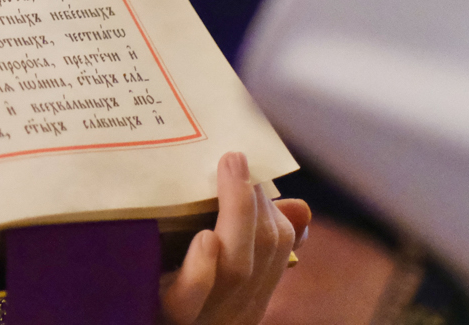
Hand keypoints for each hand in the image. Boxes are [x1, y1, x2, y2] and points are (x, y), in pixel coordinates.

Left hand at [159, 152, 312, 324]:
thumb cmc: (168, 294)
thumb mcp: (215, 271)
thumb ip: (247, 239)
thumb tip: (300, 206)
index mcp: (248, 295)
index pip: (278, 246)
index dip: (269, 206)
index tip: (248, 169)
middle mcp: (235, 308)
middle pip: (263, 254)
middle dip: (255, 203)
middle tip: (235, 159)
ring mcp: (204, 316)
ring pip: (236, 269)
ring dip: (237, 215)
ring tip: (229, 171)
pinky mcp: (167, 318)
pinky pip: (189, 299)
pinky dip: (202, 268)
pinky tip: (204, 238)